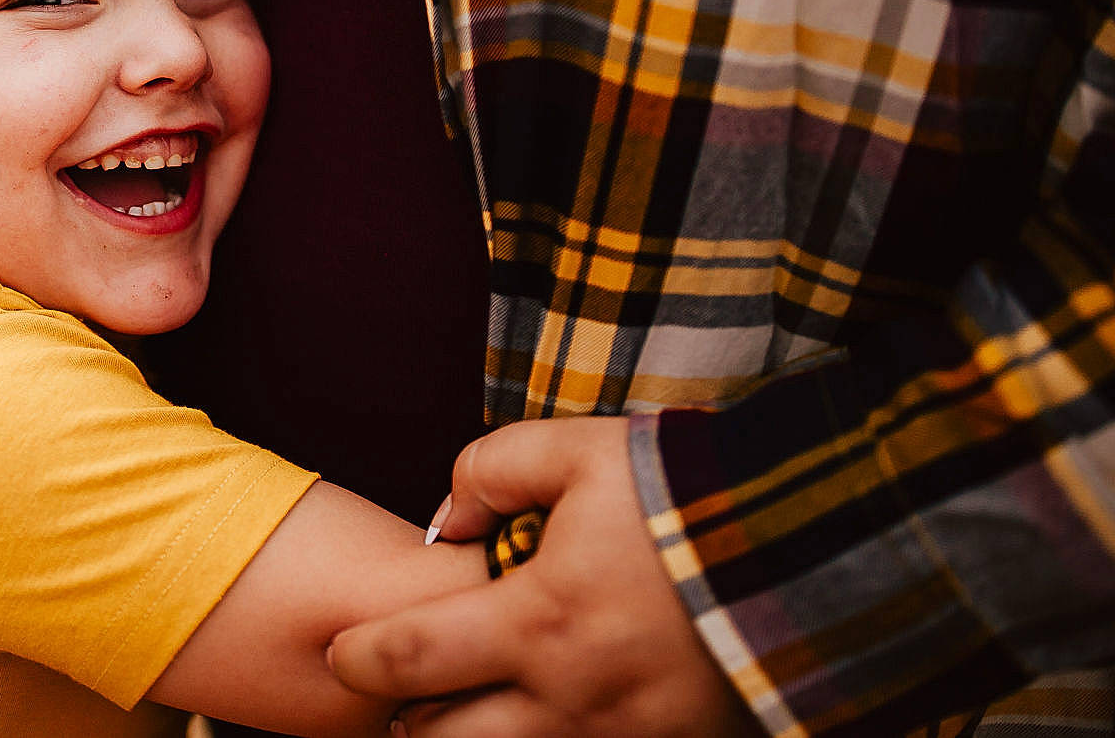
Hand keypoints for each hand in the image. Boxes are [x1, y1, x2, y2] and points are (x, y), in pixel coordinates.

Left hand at [326, 418, 759, 737]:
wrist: (821, 547)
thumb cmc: (685, 493)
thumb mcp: (578, 452)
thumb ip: (491, 471)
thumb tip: (446, 517)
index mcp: (541, 622)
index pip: (410, 660)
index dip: (360, 659)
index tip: (340, 653)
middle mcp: (576, 700)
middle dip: (412, 721)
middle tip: (403, 696)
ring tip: (466, 713)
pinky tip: (543, 725)